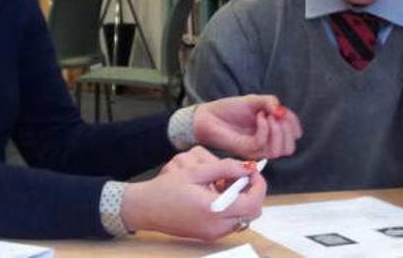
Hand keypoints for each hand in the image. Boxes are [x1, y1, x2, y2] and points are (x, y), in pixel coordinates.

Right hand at [121, 147, 265, 240]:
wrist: (144, 209)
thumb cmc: (165, 189)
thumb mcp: (194, 172)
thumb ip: (224, 168)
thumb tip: (248, 167)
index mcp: (214, 211)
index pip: (252, 203)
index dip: (258, 185)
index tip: (253, 172)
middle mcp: (217, 227)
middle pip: (252, 212)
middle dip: (251, 192)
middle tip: (238, 176)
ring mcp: (213, 234)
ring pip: (243, 217)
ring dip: (240, 199)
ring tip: (222, 183)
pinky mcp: (208, 234)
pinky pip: (230, 221)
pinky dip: (230, 206)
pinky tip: (214, 193)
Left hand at [193, 94, 301, 159]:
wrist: (209, 115)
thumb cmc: (230, 109)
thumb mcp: (254, 100)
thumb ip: (271, 103)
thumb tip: (283, 112)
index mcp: (270, 134)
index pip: (293, 137)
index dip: (294, 124)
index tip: (284, 111)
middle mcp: (265, 144)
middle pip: (289, 148)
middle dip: (287, 130)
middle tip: (276, 114)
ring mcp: (256, 149)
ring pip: (279, 150)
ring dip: (277, 130)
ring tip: (266, 114)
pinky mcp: (245, 150)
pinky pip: (262, 143)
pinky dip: (264, 129)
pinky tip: (259, 116)